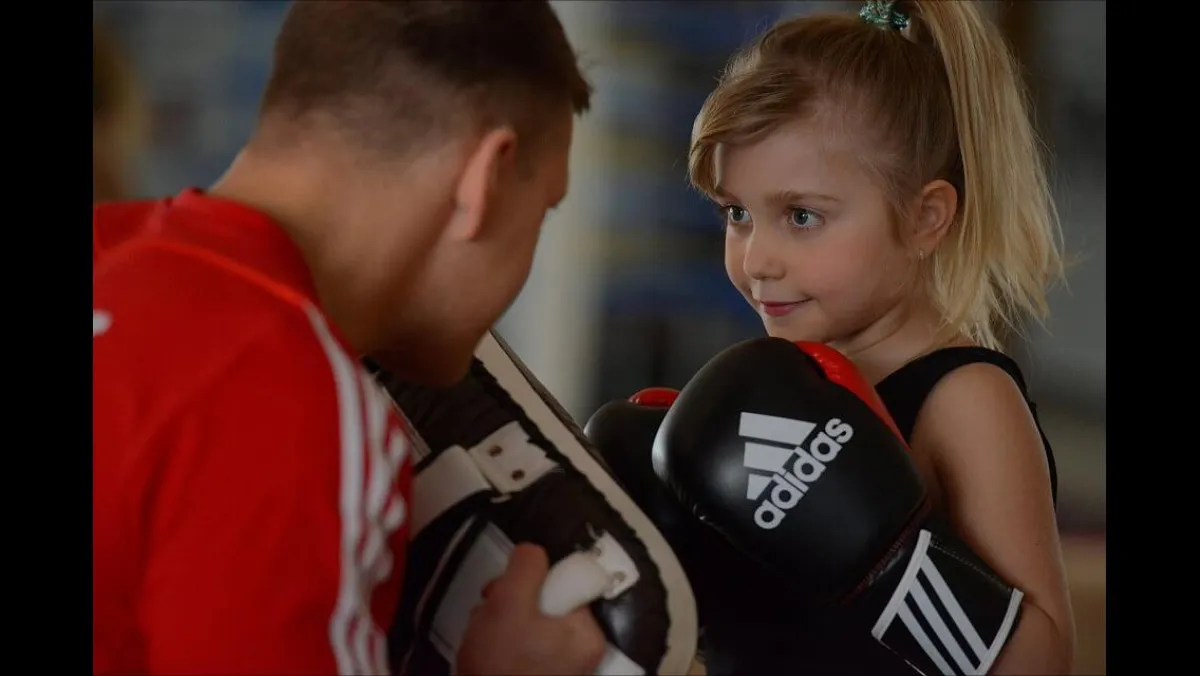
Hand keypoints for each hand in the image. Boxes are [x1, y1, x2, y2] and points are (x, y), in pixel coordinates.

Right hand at [456, 544, 606, 675]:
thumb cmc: (500, 661)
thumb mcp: (509, 602)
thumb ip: (527, 568)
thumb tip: (533, 552)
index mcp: (588, 634)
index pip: (567, 583)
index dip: (532, 578)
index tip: (507, 589)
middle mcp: (582, 652)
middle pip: (547, 601)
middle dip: (512, 599)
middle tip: (489, 608)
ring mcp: (561, 667)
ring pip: (530, 621)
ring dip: (502, 618)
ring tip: (483, 631)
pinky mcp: (540, 675)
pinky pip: (523, 644)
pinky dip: (502, 640)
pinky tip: (485, 647)